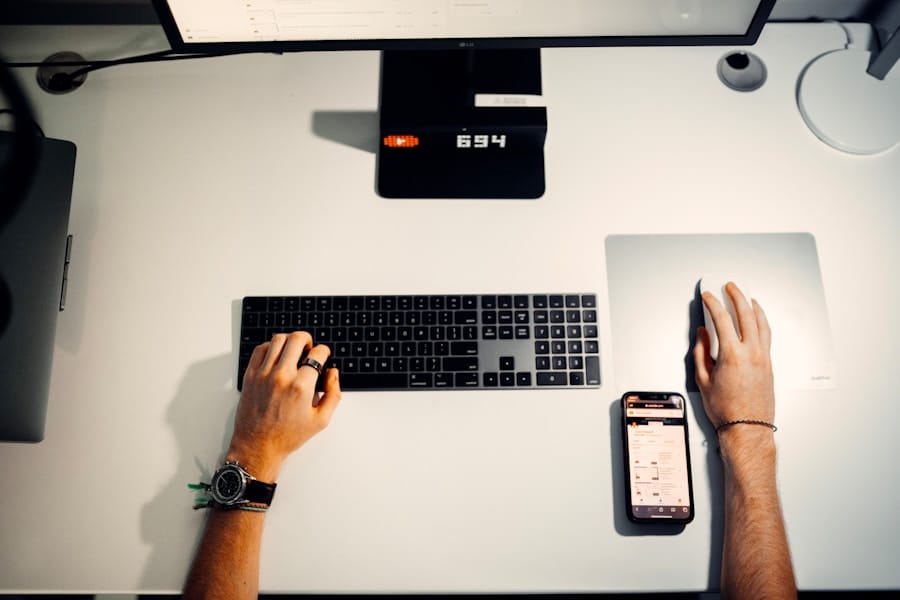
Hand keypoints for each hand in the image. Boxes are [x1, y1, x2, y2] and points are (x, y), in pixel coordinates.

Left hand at [227, 331, 340, 480]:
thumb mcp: (321, 420)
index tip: (323, 355)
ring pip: (277, 340)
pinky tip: (277, 355)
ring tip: (293, 350)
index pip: (317, 354)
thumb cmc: (287, 436)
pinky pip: (260, 350)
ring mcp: (263, 374)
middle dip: (308, 339)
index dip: (324, 351)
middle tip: (309, 348)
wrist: (258, 446)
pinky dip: (270, 346)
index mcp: (301, 387)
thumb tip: (333, 373)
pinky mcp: (250, 376)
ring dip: (289, 340)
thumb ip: (333, 393)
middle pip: (297, 339)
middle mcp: (281, 377)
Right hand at [693, 282, 774, 429]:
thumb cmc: (726, 410)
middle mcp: (751, 353)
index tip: (708, 296)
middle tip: (730, 287)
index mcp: (732, 355)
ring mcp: (763, 357)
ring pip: (761, 323)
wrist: (747, 427)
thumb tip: (702, 336)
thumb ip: (701, 353)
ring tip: (747, 297)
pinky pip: (767, 334)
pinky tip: (758, 319)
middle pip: (746, 314)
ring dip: (753, 306)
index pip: (722, 319)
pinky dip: (762, 321)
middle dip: (737, 296)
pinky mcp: (769, 363)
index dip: (713, 304)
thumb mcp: (703, 380)